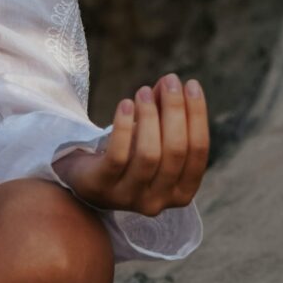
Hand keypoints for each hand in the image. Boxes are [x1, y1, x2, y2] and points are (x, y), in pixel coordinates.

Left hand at [51, 71, 208, 217]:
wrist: (83, 180)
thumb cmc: (127, 155)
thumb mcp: (151, 136)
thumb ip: (164, 112)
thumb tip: (170, 81)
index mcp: (182, 192)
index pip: (198, 151)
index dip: (197, 115)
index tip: (191, 84)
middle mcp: (160, 201)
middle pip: (176, 151)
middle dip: (175, 111)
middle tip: (169, 81)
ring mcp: (130, 198)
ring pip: (149, 154)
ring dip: (149, 117)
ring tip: (143, 91)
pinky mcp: (102, 188)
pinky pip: (118, 156)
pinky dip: (124, 127)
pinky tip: (125, 105)